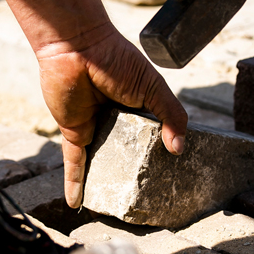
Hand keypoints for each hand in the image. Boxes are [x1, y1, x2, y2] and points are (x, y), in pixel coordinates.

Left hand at [36, 23, 187, 207]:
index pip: (149, 133)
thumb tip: (180, 149)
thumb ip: (170, 114)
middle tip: (143, 197)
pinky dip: (74, 181)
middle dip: (130, 172)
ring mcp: (93, 126)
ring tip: (113, 206)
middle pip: (123, 151)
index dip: (158, 150)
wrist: (77, 48)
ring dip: (103, 180)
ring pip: (100, 160)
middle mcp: (114, 118)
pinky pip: (74, 162)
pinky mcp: (73, 132)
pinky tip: (77, 202)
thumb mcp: (152, 87)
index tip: (169, 172)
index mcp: (136, 105)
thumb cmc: (116, 60)